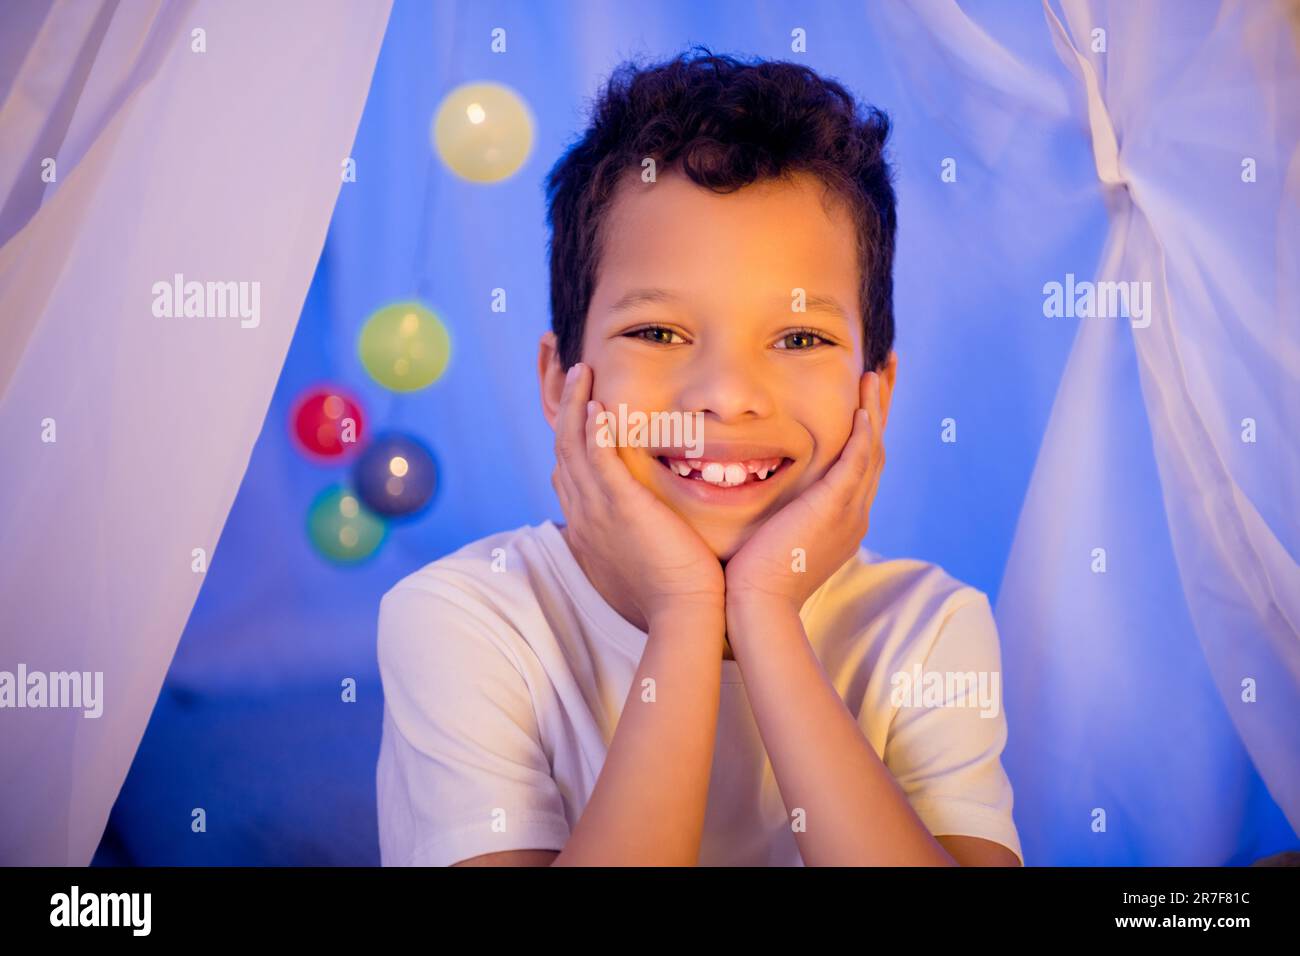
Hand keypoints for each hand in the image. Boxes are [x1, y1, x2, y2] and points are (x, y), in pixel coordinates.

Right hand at [551, 362, 724, 626]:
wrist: (684, 612)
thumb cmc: (675, 587)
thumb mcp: (646, 549)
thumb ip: (641, 524)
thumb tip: (648, 512)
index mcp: (590, 520)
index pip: (567, 465)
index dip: (566, 431)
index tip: (574, 403)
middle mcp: (584, 511)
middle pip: (560, 446)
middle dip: (560, 405)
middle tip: (566, 370)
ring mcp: (598, 509)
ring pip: (572, 445)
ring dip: (574, 404)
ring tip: (581, 371)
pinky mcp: (621, 507)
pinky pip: (597, 459)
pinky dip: (592, 430)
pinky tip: (596, 404)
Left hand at [723, 370, 886, 615]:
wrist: (757, 605)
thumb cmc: (753, 578)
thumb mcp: (773, 535)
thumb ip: (777, 511)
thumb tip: (757, 493)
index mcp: (842, 519)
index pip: (861, 461)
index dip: (867, 425)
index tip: (866, 393)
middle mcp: (854, 513)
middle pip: (877, 448)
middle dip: (882, 405)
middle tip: (887, 367)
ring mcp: (849, 511)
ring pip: (872, 448)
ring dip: (876, 407)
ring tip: (878, 371)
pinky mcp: (834, 508)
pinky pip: (857, 463)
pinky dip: (863, 434)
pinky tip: (863, 408)